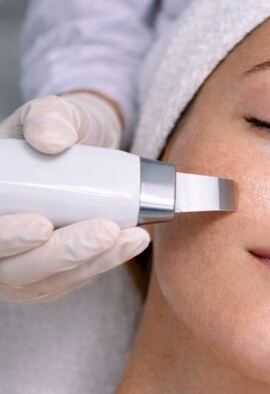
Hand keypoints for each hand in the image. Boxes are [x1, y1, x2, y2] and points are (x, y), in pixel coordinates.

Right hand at [0, 94, 147, 302]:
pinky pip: (73, 278)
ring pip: (48, 280)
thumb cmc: (55, 131)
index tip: (42, 225)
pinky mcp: (50, 274)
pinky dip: (105, 262)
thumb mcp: (50, 113)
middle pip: (16, 268)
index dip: (6, 237)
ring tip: (131, 236)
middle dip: (62, 253)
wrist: (79, 150)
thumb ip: (48, 118)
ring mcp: (19, 264)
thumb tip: (53, 139)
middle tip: (106, 231)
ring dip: (93, 261)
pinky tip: (133, 242)